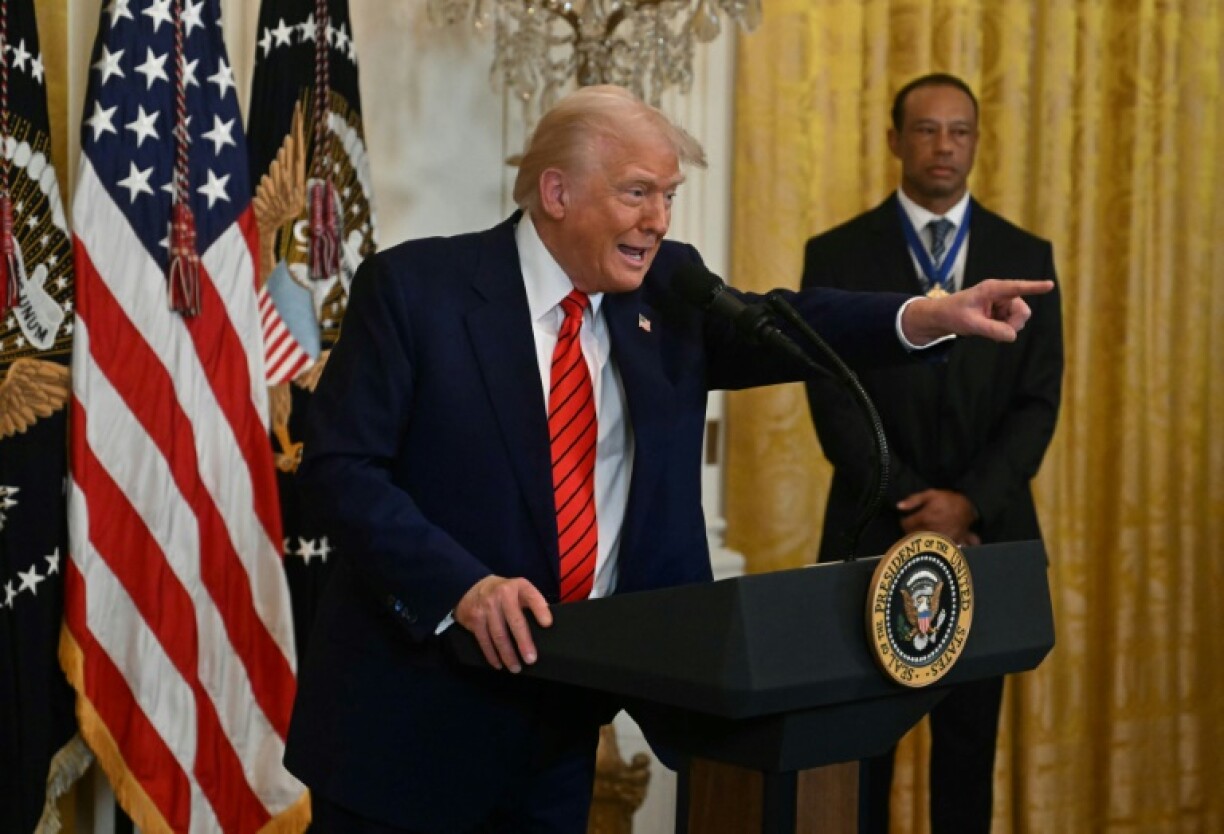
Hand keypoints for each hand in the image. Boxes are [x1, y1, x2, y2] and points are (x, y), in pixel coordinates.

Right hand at [454, 575, 552, 672]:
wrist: (474, 587)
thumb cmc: (506, 593)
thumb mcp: (521, 590)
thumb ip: (533, 603)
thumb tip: (547, 625)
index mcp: (519, 586)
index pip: (532, 597)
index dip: (540, 610)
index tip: (547, 624)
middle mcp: (502, 594)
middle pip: (515, 621)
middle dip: (523, 642)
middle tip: (531, 659)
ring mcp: (486, 606)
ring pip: (498, 634)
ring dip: (507, 654)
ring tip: (516, 668)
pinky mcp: (474, 618)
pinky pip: (484, 640)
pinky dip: (491, 655)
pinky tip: (499, 664)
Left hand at [897, 488, 978, 544]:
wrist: (968, 508)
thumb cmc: (948, 500)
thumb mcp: (931, 494)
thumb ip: (913, 500)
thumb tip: (898, 506)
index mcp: (924, 517)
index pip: (905, 524)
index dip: (904, 521)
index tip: (906, 518)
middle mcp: (930, 529)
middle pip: (912, 535)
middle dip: (909, 530)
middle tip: (912, 525)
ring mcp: (939, 538)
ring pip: (921, 542)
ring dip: (918, 538)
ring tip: (919, 532)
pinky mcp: (947, 543)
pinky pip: (935, 547)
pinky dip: (930, 545)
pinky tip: (929, 540)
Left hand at [901, 279, 1053, 344]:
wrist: (943, 317)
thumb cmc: (953, 314)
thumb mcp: (970, 324)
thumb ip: (991, 329)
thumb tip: (1012, 336)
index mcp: (992, 289)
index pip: (1017, 287)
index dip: (1034, 287)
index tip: (1049, 285)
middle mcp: (1001, 294)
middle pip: (1023, 311)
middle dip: (1013, 324)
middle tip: (996, 332)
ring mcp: (1003, 303)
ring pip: (1019, 319)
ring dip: (1007, 328)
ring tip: (987, 328)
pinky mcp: (1002, 312)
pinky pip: (1012, 324)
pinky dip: (1004, 330)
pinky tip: (989, 329)